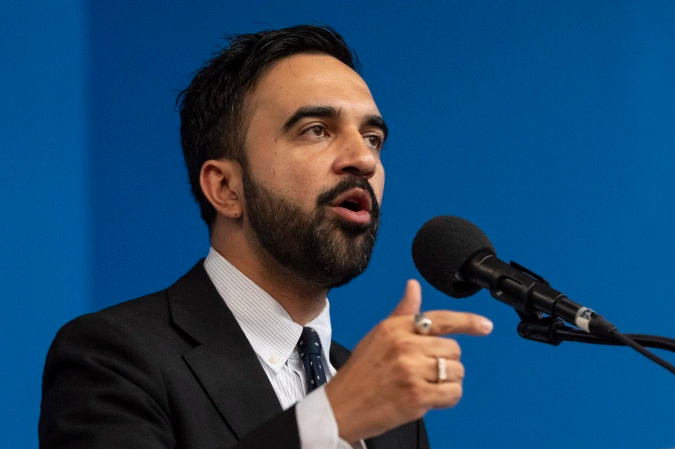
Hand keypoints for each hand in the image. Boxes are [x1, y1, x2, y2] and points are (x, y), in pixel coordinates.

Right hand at [325, 280, 492, 442]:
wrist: (341, 407)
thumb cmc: (360, 372)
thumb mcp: (378, 335)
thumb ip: (402, 313)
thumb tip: (414, 286)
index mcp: (395, 328)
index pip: (440, 319)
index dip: (468, 322)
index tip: (485, 326)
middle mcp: (404, 346)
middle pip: (453, 349)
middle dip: (445, 362)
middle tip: (424, 371)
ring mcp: (412, 371)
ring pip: (456, 371)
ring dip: (447, 381)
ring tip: (425, 385)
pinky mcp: (418, 396)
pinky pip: (453, 393)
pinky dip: (447, 398)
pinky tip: (430, 398)